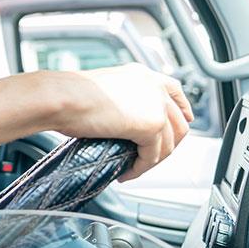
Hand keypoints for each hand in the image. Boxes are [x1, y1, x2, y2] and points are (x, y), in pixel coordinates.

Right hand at [54, 64, 192, 179]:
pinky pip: (152, 156)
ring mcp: (156, 105)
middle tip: (150, 158)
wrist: (64, 98)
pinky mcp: (151, 125)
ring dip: (151, 161)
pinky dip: (140, 168)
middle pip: (178, 122)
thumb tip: (127, 124)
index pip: (175, 91)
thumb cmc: (69, 95)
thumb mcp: (104, 92)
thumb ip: (124, 102)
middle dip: (168, 144)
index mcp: (142, 75)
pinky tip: (126, 172)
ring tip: (133, 169)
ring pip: (168, 144)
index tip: (184, 120)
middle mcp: (153, 86)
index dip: (183, 109)